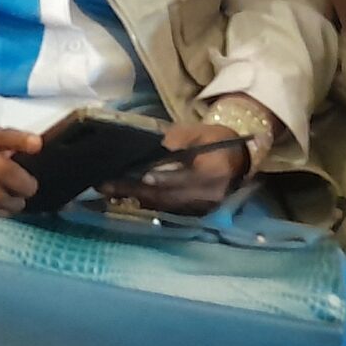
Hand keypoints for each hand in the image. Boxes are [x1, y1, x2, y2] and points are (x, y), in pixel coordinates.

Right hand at [0, 122, 40, 215]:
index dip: (27, 183)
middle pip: (7, 196)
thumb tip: (38, 144)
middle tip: (24, 190)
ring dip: (11, 206)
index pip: (12, 174)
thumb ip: (14, 139)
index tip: (31, 181)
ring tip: (14, 199)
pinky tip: (1, 206)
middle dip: (21, 196)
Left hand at [102, 123, 249, 215]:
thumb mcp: (196, 133)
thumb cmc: (214, 140)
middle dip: (137, 191)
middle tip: (109, 185)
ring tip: (109, 190)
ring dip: (137, 198)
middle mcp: (210, 195)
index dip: (165, 177)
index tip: (142, 176)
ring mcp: (203, 207)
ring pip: (165, 205)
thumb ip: (175, 142)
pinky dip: (147, 201)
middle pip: (170, 196)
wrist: (236, 158)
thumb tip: (152, 155)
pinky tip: (126, 195)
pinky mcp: (195, 212)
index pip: (186, 178)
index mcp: (215, 171)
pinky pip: (168, 209)